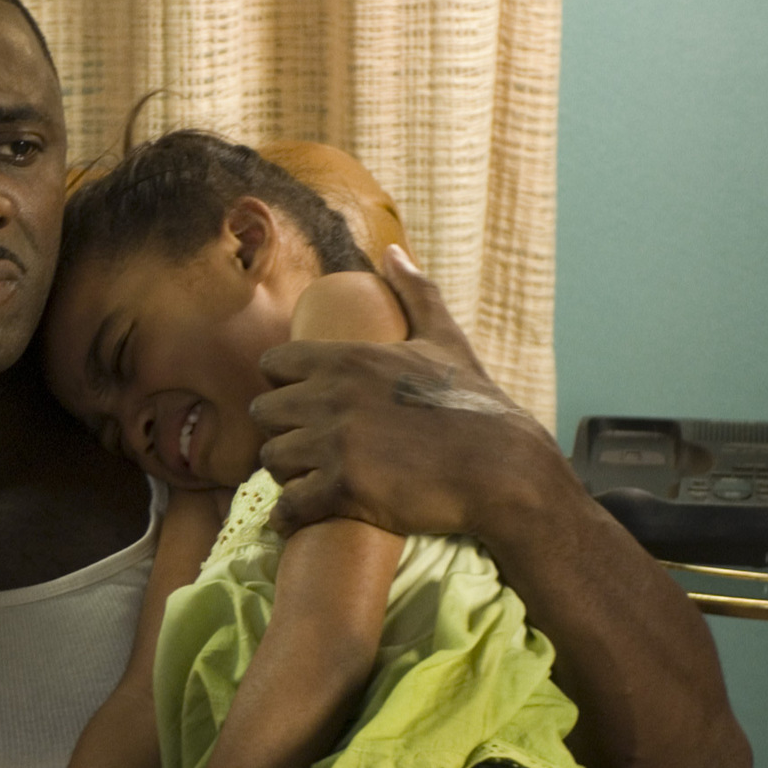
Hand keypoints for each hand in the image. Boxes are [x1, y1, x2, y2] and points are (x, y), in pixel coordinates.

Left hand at [251, 245, 562, 539]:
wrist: (503, 468)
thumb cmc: (474, 405)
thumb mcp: (444, 340)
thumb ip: (414, 293)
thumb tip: (392, 251)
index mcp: (347, 358)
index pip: (272, 364)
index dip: (281, 384)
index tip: (299, 402)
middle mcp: (332, 396)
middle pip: (264, 414)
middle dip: (281, 430)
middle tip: (304, 445)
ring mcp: (335, 444)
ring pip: (271, 460)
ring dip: (286, 473)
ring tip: (308, 479)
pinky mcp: (344, 490)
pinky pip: (288, 506)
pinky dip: (289, 516)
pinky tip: (300, 516)